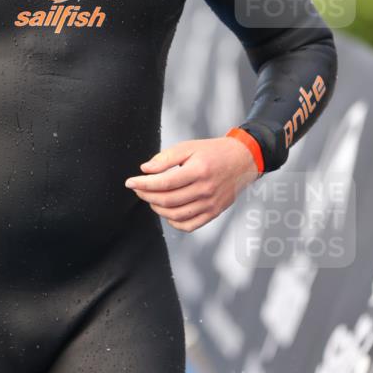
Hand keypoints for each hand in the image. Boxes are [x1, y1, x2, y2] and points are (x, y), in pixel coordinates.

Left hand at [124, 137, 259, 231]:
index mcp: (198, 170)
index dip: (144, 184)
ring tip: (151, 198)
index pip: (164, 182)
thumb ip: (166, 158)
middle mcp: (205, 189)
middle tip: (138, 189)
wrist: (242, 160)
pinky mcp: (214, 212)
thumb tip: (145, 170)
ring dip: (158, 209)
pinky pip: (190, 225)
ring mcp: (211, 204)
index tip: (130, 182)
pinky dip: (174, 222)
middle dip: (147, 195)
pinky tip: (167, 212)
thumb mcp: (189, 147)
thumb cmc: (213, 152)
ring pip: (176, 215)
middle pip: (168, 200)